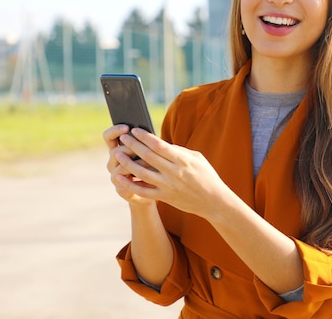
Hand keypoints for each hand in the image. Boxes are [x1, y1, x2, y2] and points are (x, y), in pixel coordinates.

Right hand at [102, 124, 154, 206]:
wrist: (150, 191)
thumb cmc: (150, 167)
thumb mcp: (147, 152)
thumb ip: (144, 143)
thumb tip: (147, 131)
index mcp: (116, 151)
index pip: (108, 137)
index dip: (115, 131)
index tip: (127, 127)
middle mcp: (112, 163)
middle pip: (115, 151)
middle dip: (130, 148)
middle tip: (143, 145)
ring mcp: (115, 177)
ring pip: (120, 166)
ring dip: (136, 161)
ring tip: (149, 159)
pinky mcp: (120, 189)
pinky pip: (125, 182)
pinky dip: (137, 175)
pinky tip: (149, 172)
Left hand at [115, 128, 230, 218]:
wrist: (214, 202)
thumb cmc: (206, 176)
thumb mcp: (197, 158)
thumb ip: (179, 150)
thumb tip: (161, 144)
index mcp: (182, 160)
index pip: (159, 145)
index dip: (144, 136)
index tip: (134, 130)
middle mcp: (174, 172)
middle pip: (147, 156)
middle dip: (133, 145)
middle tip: (123, 137)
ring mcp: (168, 186)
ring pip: (142, 173)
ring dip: (127, 162)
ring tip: (118, 154)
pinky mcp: (164, 197)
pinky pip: (143, 191)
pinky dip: (129, 184)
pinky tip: (120, 178)